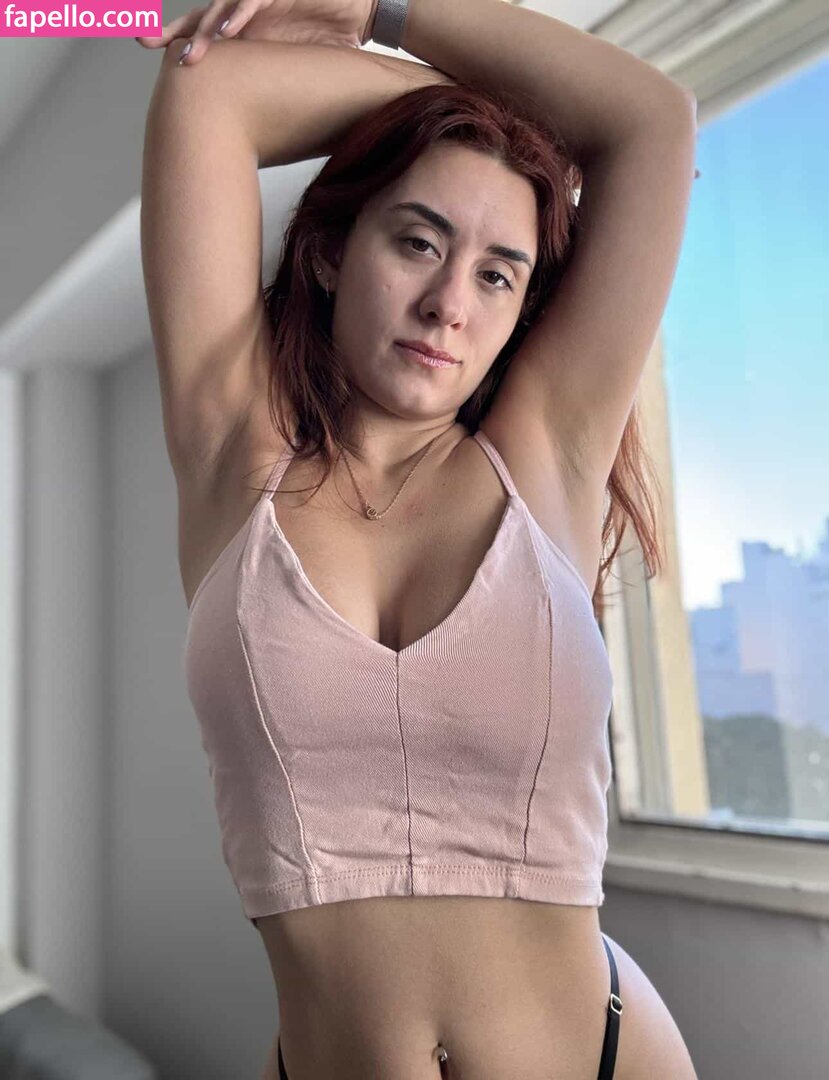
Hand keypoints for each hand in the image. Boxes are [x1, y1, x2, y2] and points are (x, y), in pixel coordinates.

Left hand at [134, 0, 377, 63]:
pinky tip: (228, 30)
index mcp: (243, 29)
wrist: (361, 12)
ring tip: (193, 52)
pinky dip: (240, 13)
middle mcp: (245, 12)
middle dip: (175, 30)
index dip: (175, 37)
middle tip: (147, 42)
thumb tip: (250, 124)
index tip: (146, 48)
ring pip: (223, 9)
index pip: (202, 31)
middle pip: (201, 17)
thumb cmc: (325, 40)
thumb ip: (266, 83)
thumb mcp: (290, 66)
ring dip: (207, 30)